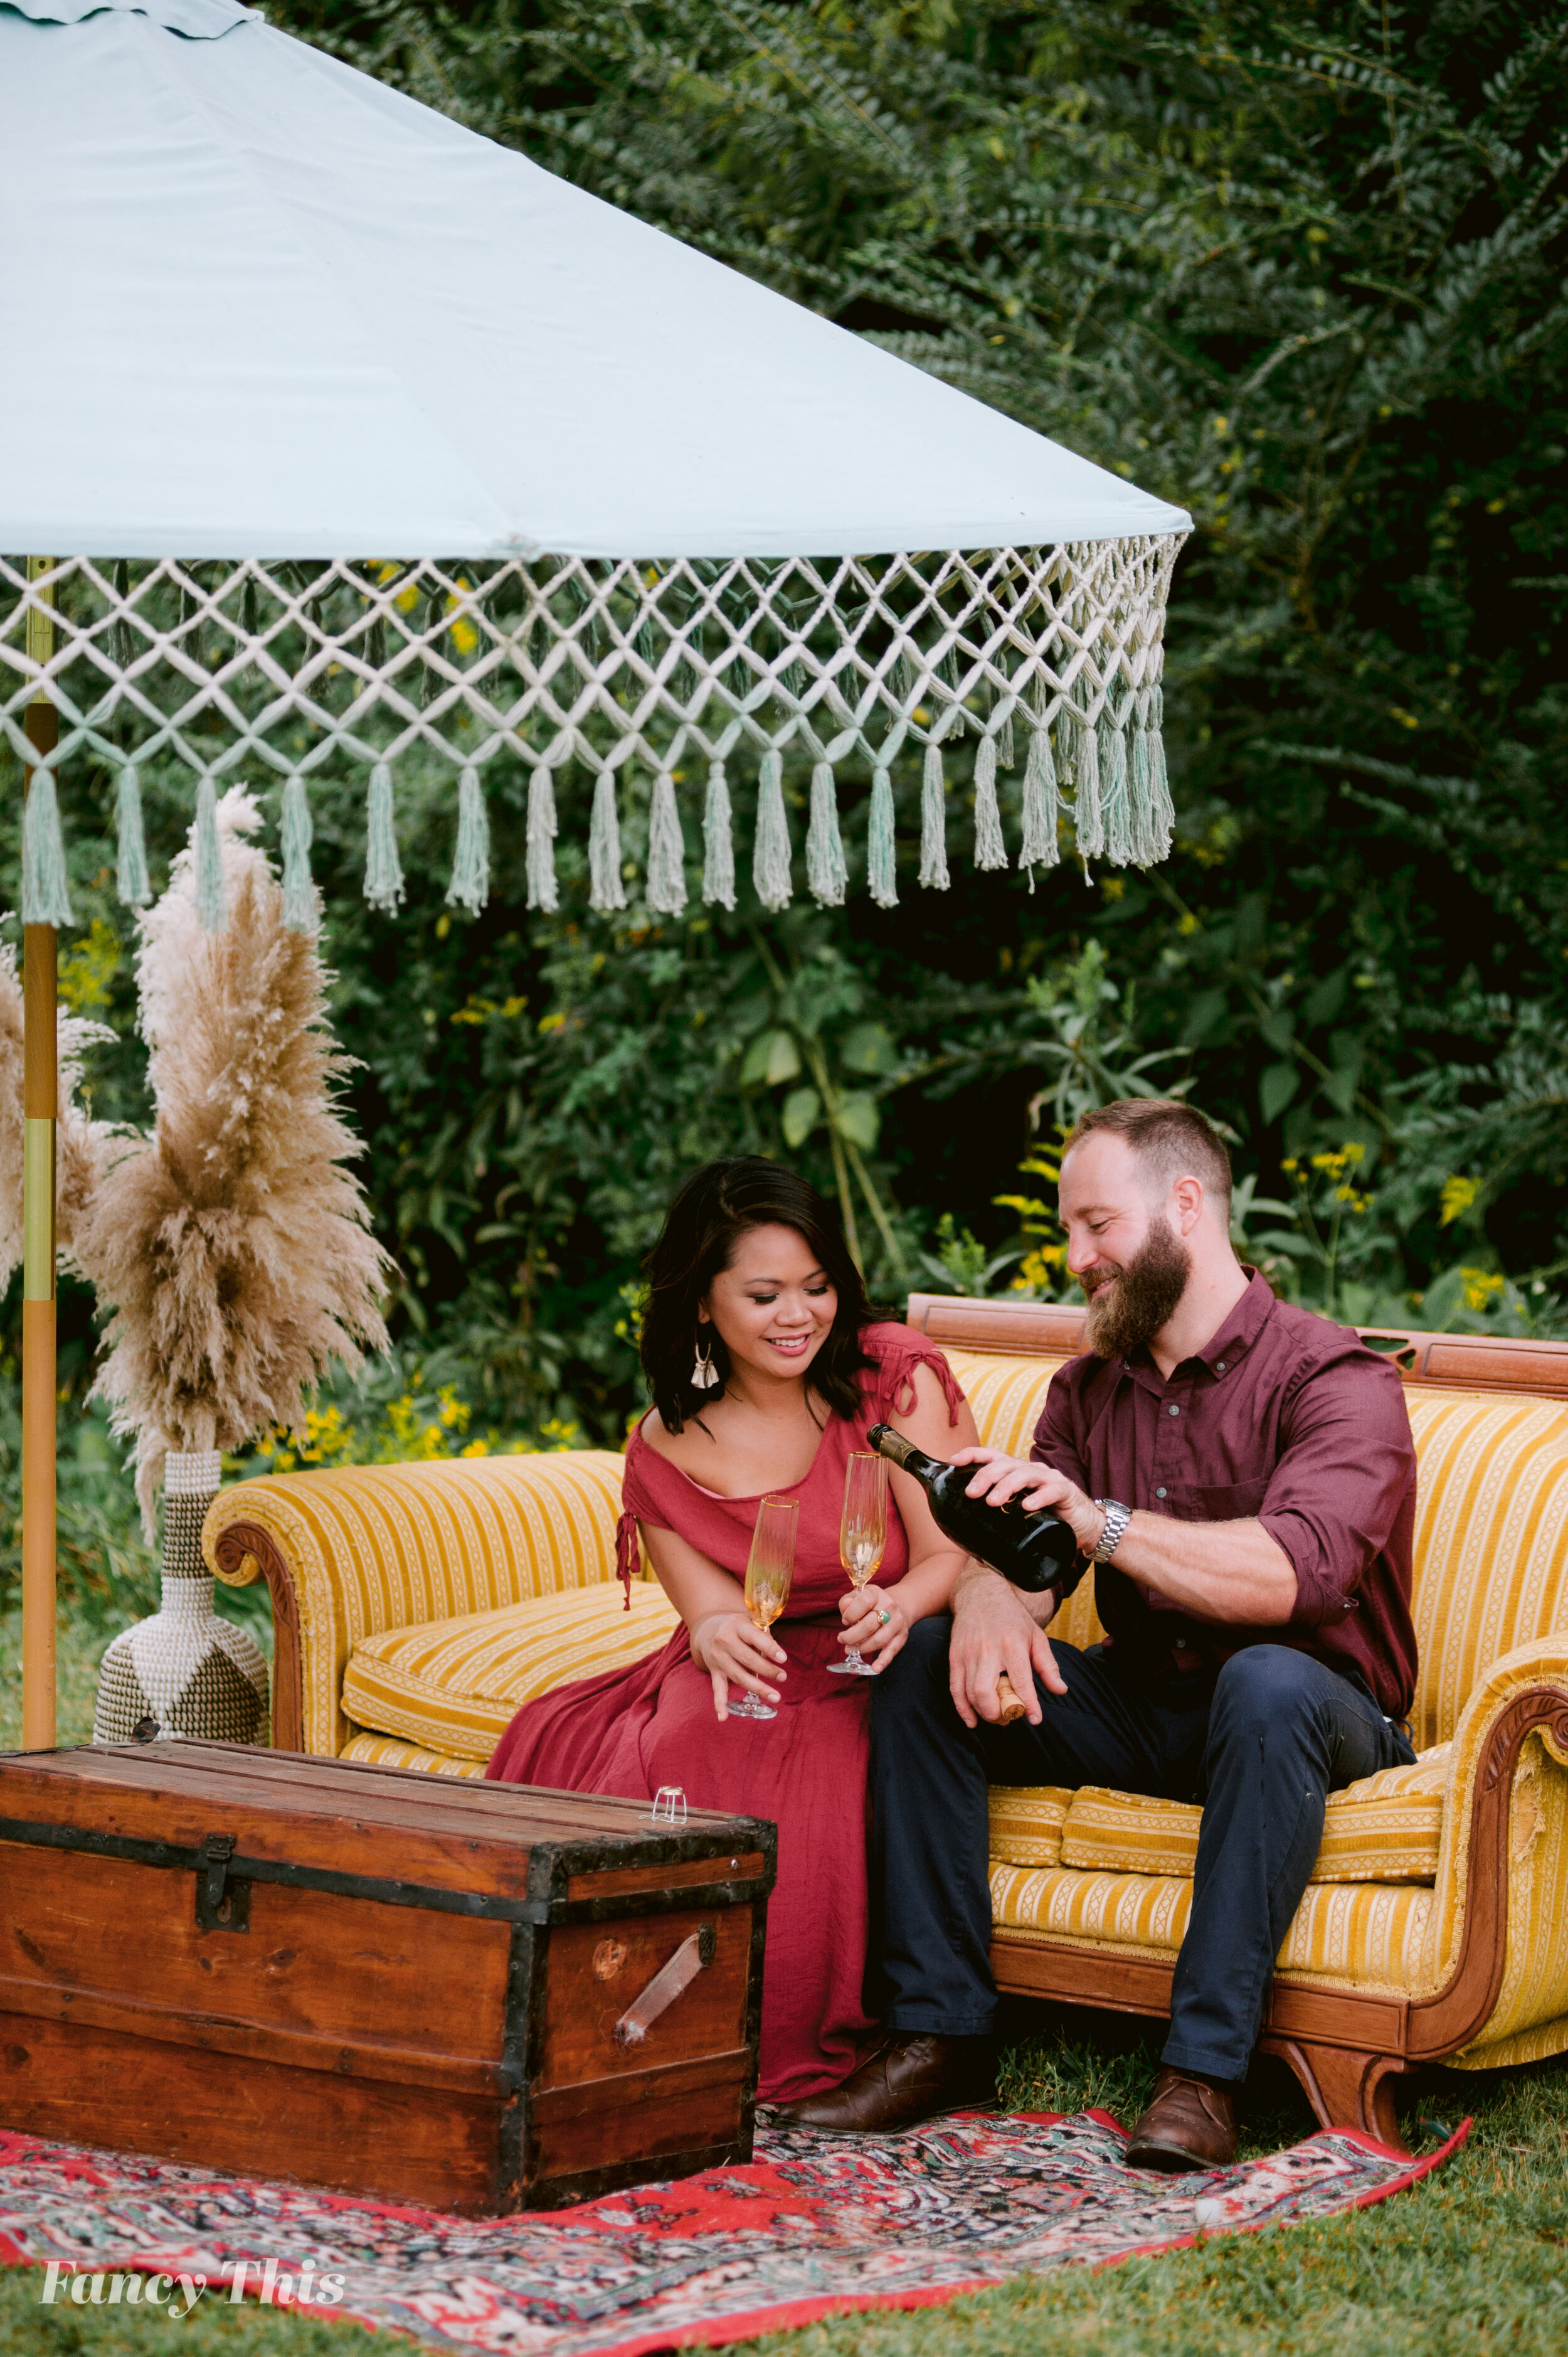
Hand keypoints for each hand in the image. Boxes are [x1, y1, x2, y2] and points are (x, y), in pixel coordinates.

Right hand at [691, 1611, 787, 1721]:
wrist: (707, 1630)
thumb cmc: (737, 1627)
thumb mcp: (749, 1623)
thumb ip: (764, 1637)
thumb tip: (777, 1656)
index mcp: (737, 1626)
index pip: (755, 1637)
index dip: (769, 1648)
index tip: (783, 1659)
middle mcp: (724, 1641)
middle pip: (748, 1659)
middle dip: (767, 1670)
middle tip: (783, 1677)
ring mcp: (718, 1658)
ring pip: (739, 1676)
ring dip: (758, 1688)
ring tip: (775, 1696)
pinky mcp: (714, 1672)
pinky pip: (717, 1689)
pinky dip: (720, 1704)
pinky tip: (723, 1717)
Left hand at [839, 1583, 907, 1669]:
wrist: (897, 1605)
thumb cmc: (870, 1604)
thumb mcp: (857, 1597)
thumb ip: (847, 1602)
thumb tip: (845, 1608)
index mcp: (876, 1594)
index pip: (863, 1603)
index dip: (850, 1614)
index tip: (844, 1621)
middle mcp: (889, 1606)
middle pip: (869, 1626)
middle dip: (851, 1636)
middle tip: (842, 1639)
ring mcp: (897, 1622)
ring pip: (878, 1640)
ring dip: (862, 1648)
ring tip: (851, 1648)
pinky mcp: (902, 1636)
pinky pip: (892, 1650)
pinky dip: (884, 1661)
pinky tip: (875, 1668)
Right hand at [948, 1565, 1066, 1729]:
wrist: (982, 1593)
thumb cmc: (1013, 1618)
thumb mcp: (1036, 1637)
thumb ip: (1048, 1665)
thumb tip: (1061, 1690)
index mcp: (1012, 1645)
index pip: (1020, 1682)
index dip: (1029, 1705)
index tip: (1035, 1719)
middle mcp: (988, 1650)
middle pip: (987, 1692)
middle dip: (998, 1713)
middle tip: (1010, 1717)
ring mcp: (968, 1653)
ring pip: (970, 1693)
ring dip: (984, 1713)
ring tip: (997, 1716)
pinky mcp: (954, 1656)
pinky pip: (955, 1688)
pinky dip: (962, 1708)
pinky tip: (972, 1721)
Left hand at [950, 1445, 1102, 1550]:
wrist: (1085, 1526)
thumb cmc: (1048, 1519)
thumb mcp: (1021, 1523)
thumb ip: (1002, 1536)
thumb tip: (978, 1560)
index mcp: (1016, 1473)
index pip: (992, 1457)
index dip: (973, 1454)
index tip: (954, 1461)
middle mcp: (1031, 1470)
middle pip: (1005, 1464)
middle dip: (986, 1476)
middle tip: (971, 1493)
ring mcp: (1048, 1478)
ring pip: (1025, 1473)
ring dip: (1007, 1485)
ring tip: (993, 1502)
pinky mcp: (1065, 1491)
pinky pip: (1052, 1490)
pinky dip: (1039, 1497)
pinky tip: (1027, 1506)